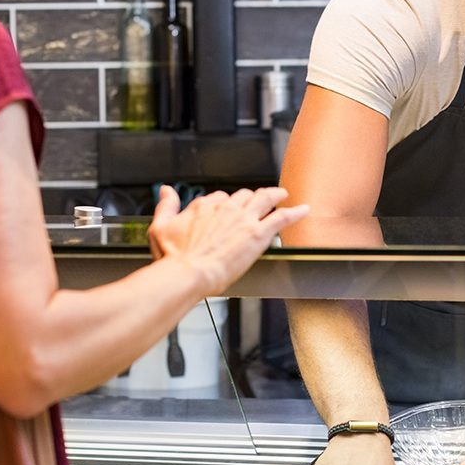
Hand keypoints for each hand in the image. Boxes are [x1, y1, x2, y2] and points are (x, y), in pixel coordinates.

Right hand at [147, 185, 307, 294]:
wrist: (188, 274)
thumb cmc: (173, 257)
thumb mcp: (160, 227)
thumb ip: (166, 206)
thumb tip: (166, 190)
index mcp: (203, 207)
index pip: (218, 199)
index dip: (224, 205)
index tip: (227, 212)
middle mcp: (225, 208)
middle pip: (242, 197)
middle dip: (249, 200)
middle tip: (256, 204)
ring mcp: (243, 219)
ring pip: (264, 199)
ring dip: (274, 195)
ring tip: (282, 194)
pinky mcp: (258, 233)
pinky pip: (281, 217)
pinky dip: (295, 212)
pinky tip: (304, 210)